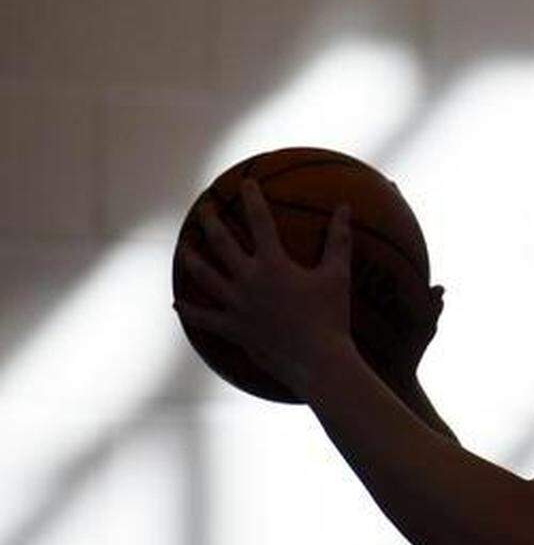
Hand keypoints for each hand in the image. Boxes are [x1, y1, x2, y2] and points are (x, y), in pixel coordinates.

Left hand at [174, 177, 353, 400]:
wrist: (317, 361)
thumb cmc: (331, 317)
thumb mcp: (337, 275)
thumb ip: (339, 239)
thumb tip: (344, 207)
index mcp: (272, 264)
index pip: (259, 221)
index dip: (252, 198)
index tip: (245, 183)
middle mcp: (248, 280)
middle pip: (221, 244)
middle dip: (210, 222)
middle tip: (203, 208)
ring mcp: (236, 306)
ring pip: (205, 277)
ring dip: (192, 259)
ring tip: (184, 247)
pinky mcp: (233, 329)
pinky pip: (204, 319)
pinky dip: (189, 310)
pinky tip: (178, 303)